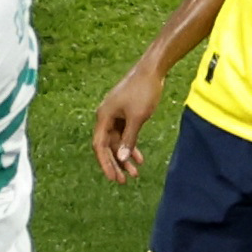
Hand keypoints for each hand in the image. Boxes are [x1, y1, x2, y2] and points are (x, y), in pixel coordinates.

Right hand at [91, 61, 165, 181]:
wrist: (152, 70)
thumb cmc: (143, 91)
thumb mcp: (137, 118)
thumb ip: (129, 139)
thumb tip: (120, 157)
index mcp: (104, 116)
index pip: (99, 145)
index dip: (105, 163)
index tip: (112, 178)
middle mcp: (106, 117)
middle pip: (107, 146)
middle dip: (115, 164)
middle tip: (123, 181)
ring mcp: (115, 115)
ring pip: (117, 142)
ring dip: (125, 157)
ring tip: (135, 173)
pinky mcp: (125, 113)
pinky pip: (125, 134)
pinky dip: (131, 145)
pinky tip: (139, 158)